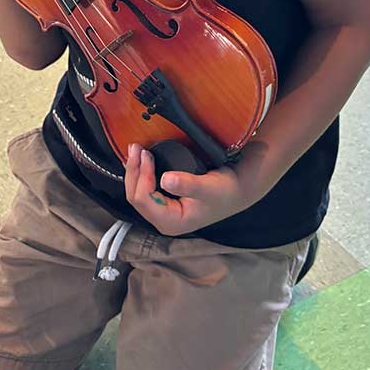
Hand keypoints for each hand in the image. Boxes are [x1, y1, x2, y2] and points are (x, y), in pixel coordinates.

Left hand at [123, 143, 253, 235]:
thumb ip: (188, 184)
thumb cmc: (225, 191)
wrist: (236, 191)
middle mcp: (163, 220)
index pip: (144, 200)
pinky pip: (144, 189)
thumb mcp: (209, 186)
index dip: (142, 176)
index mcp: (171, 222)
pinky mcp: (163, 203)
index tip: (147, 154)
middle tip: (136, 147)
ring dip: (134, 171)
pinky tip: (141, 161)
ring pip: (137, 193)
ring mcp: (162, 213)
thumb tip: (165, 179)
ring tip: (136, 150)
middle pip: (135, 197)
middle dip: (133, 171)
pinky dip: (140, 173)